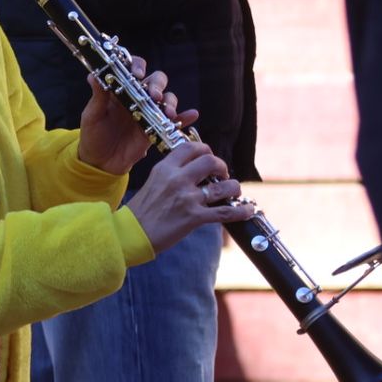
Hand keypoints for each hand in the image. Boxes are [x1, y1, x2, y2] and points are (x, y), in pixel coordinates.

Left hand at [76, 58, 199, 175]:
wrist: (101, 162)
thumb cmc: (93, 135)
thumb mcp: (92, 116)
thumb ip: (97, 97)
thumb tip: (93, 75)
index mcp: (120, 89)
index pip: (133, 68)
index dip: (138, 66)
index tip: (137, 75)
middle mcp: (137, 97)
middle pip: (156, 80)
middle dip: (158, 85)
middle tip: (154, 96)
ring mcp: (149, 112)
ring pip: (167, 98)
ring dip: (171, 102)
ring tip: (169, 113)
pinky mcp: (157, 128)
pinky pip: (175, 121)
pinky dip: (185, 117)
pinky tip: (192, 115)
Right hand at [124, 142, 251, 252]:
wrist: (132, 233)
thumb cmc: (142, 210)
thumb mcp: (154, 181)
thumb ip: (172, 173)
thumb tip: (194, 170)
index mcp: (165, 168)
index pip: (191, 147)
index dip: (205, 149)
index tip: (209, 157)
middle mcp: (177, 179)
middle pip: (210, 161)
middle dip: (222, 166)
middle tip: (222, 174)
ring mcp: (187, 198)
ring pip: (222, 186)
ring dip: (234, 188)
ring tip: (234, 191)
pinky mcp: (194, 217)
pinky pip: (225, 212)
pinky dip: (241, 211)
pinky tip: (248, 210)